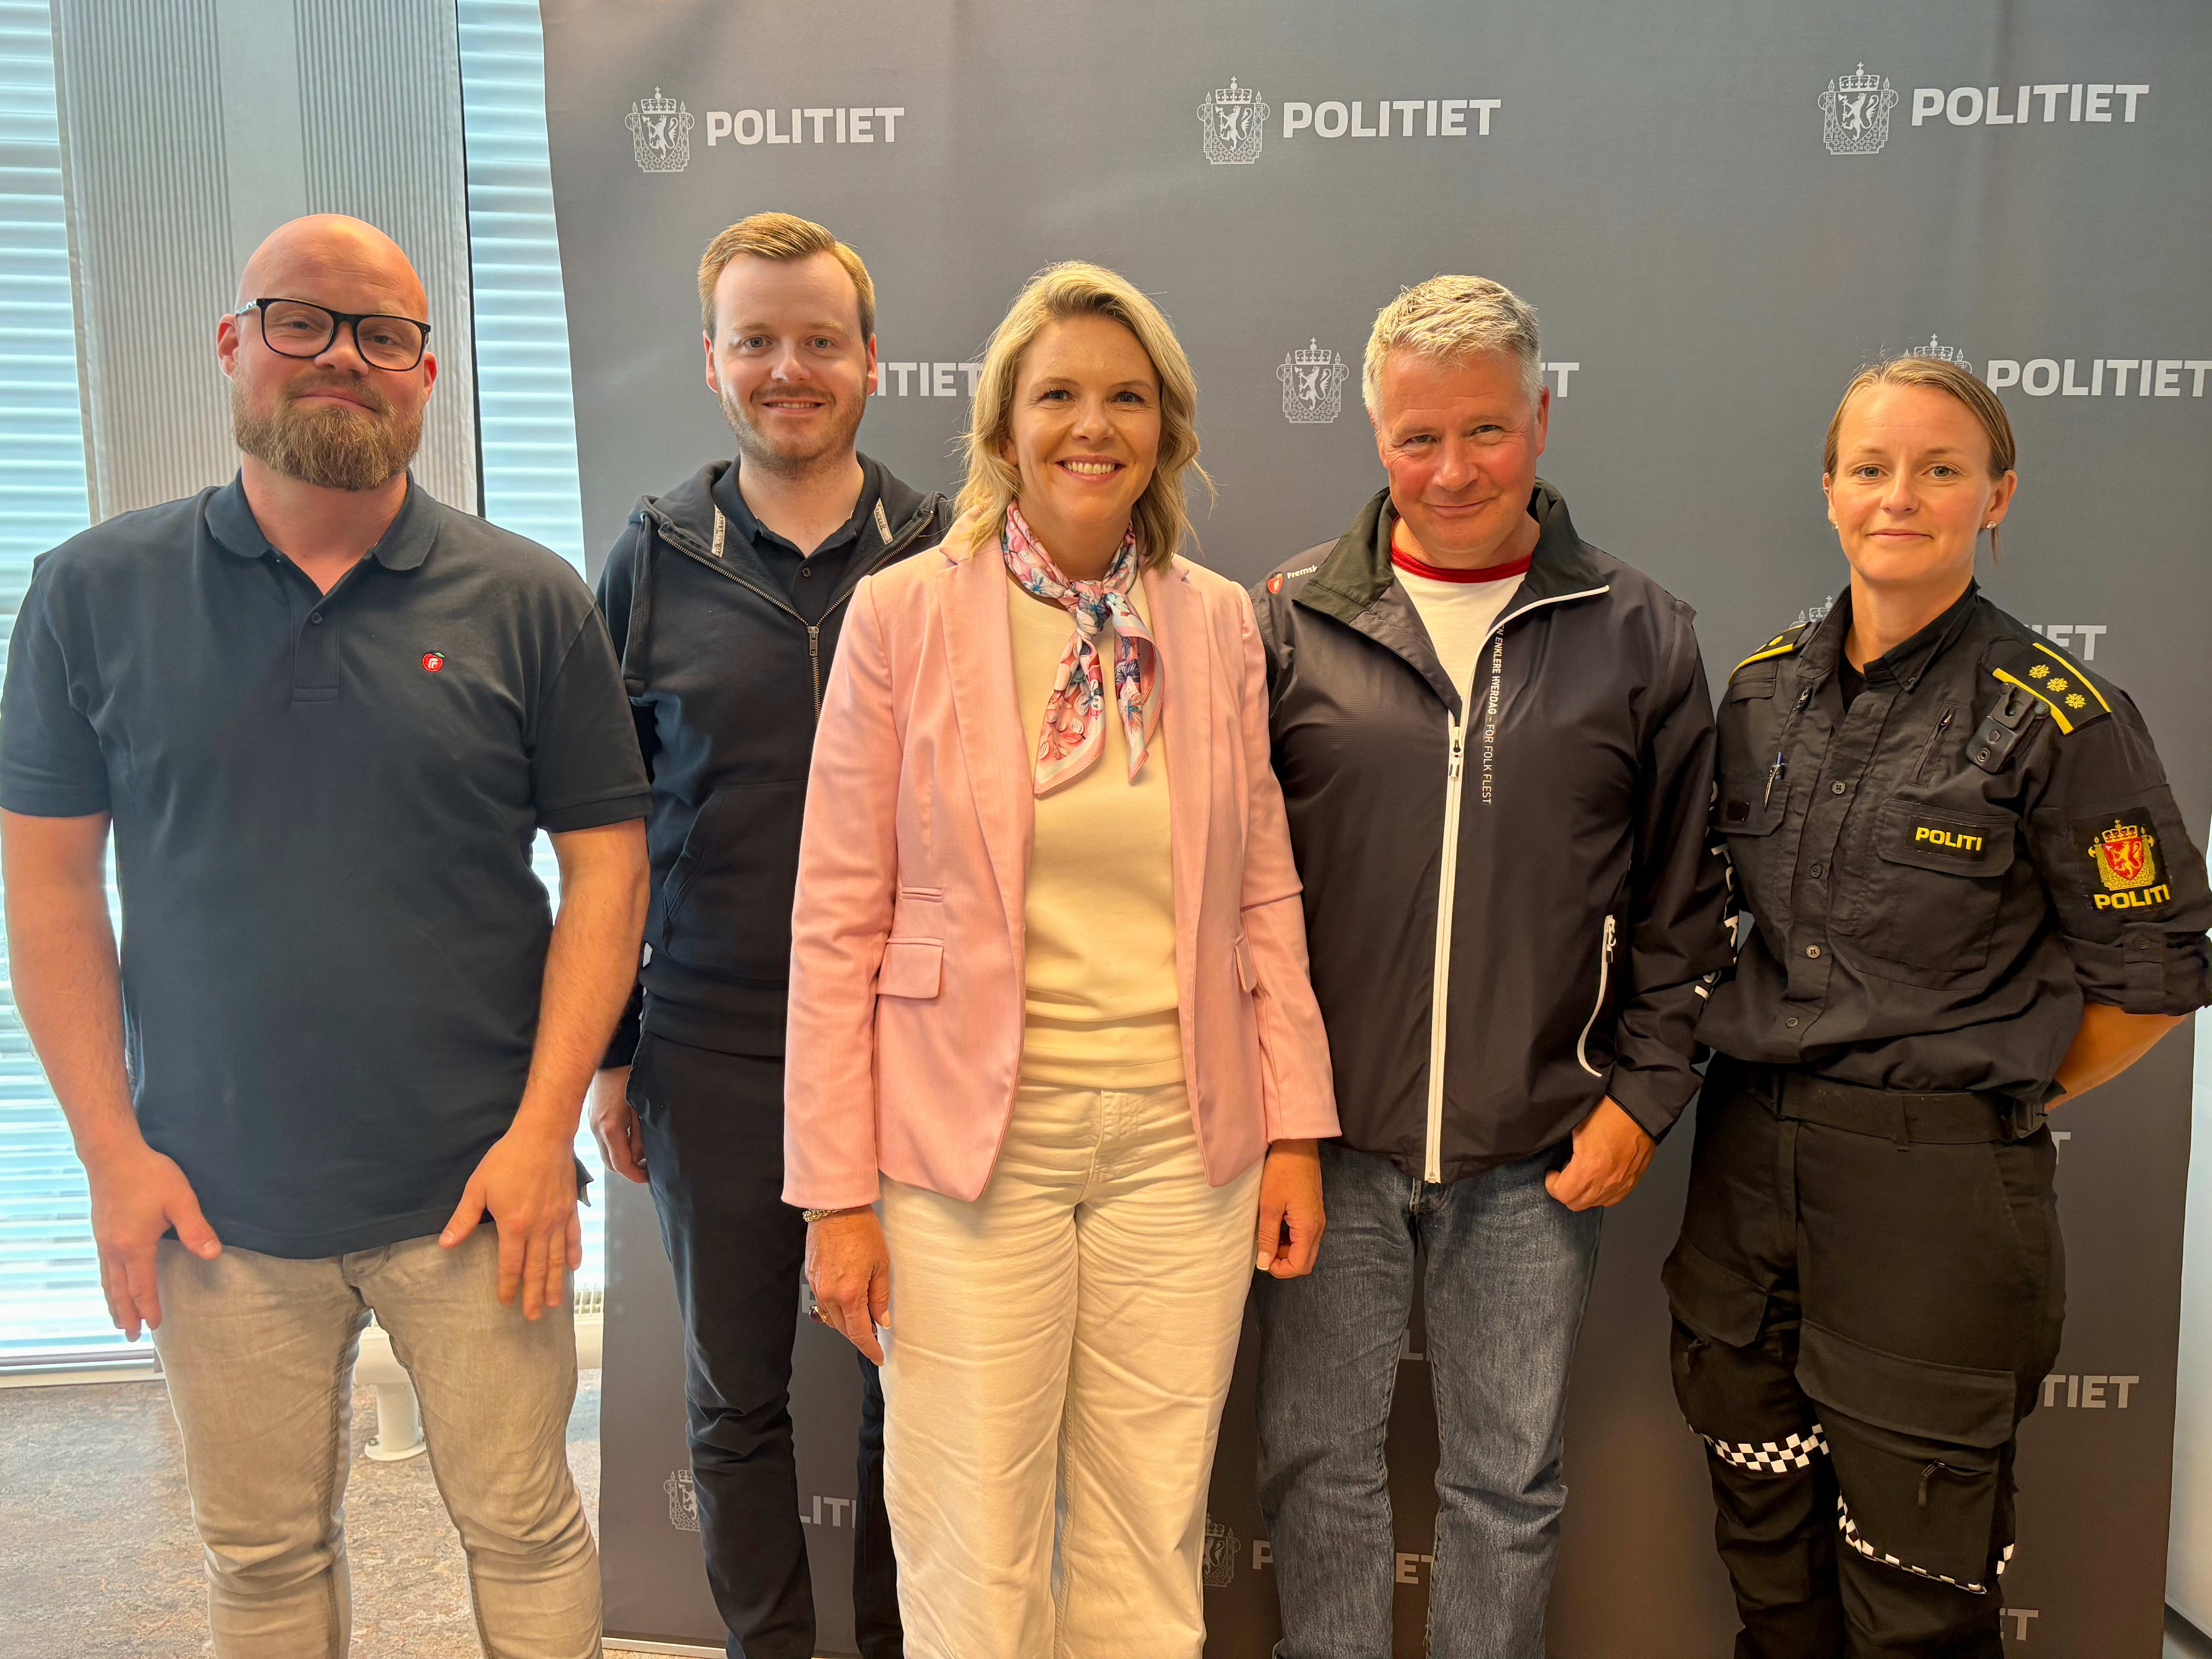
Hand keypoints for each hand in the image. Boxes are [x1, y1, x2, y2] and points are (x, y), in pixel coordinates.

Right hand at [85, 1138, 220, 1338]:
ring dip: (114, 1303)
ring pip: (107, 1281)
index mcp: (134, 1246)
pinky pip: (102, 1267)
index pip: (142, 1286)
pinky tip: (111, 1285)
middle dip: (126, 1315)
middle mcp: (113, 1249)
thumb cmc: (149, 1174)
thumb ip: (196, 1229)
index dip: (149, 1307)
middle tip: (130, 1337)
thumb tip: (213, 1254)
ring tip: (118, 1320)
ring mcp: (103, 1240)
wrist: (112, 1154)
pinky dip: (107, 1284)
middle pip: (119, 1291)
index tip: (155, 1326)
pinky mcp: (100, 1230)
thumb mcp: (180, 1200)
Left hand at [441, 1124, 580, 1319]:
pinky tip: (573, 1267)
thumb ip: (464, 1218)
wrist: (543, 1136)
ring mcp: (557, 1220)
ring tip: (555, 1303)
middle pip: (537, 1269)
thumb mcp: (478, 1187)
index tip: (506, 1302)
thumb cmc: (507, 1159)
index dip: (507, 1285)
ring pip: (557, 1259)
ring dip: (556, 1283)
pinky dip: (573, 1253)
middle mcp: (538, 1229)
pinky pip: (573, 1237)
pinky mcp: (569, 1209)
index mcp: (514, 1226)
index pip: (510, 1264)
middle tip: (534, 1315)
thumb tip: (446, 1244)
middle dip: (535, 1294)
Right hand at [589, 1067, 646, 1182]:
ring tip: (641, 1156)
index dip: (635, 1175)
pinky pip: (603, 1143)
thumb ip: (641, 1136)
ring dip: (622, 1160)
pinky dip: (616, 1148)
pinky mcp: (593, 1120)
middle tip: (647, 1169)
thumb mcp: (641, 1109)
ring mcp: (593, 1126)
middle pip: (611, 1164)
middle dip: (629, 1170)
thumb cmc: (628, 1080)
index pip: (621, 1164)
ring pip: (606, 1154)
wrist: (611, 1060)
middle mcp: (598, 1131)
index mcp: (611, 1129)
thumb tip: (641, 1157)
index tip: (648, 1178)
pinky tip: (630, 1142)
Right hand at [806, 1208, 889, 1363]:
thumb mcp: (881, 1265)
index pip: (859, 1333)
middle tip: (874, 1338)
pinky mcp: (811, 1276)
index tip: (878, 1356)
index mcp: (849, 1294)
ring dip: (846, 1323)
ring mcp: (816, 1286)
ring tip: (863, 1320)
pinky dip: (836, 1308)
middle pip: (843, 1329)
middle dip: (859, 1337)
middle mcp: (828, 1295)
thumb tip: (881, 1320)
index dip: (869, 1348)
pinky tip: (847, 1302)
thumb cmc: (861, 1231)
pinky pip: (823, 1302)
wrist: (836, 1208)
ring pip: (831, 1317)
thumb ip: (880, 1297)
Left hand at [1255, 1139, 1324, 1277]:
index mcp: (1308, 1228)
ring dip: (1287, 1251)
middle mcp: (1318, 1227)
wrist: (1297, 1146)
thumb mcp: (1269, 1206)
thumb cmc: (1282, 1172)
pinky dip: (1291, 1239)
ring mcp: (1318, 1220)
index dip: (1279, 1270)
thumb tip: (1264, 1263)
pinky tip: (1276, 1226)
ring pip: (1305, 1250)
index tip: (1262, 1259)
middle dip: (1284, 1263)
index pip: (1299, 1266)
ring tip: (1268, 1236)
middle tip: (1265, 1250)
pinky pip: (1305, 1237)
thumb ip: (1268, 1237)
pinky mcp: (1314, 1212)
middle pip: (1305, 1262)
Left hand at [1544, 1097, 1654, 1211]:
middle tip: (1564, 1175)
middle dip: (1565, 1191)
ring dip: (1583, 1194)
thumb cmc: (1610, 1113)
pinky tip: (1598, 1178)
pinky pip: (1612, 1199)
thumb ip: (1562, 1148)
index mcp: (1588, 1167)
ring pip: (1594, 1204)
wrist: (1639, 1110)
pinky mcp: (1631, 1181)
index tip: (1552, 1173)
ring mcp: (1620, 1184)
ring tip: (1582, 1175)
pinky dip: (1601, 1194)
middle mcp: (1605, 1181)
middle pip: (1576, 1203)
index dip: (1552, 1184)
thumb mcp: (1576, 1127)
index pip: (1562, 1193)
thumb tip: (1555, 1155)